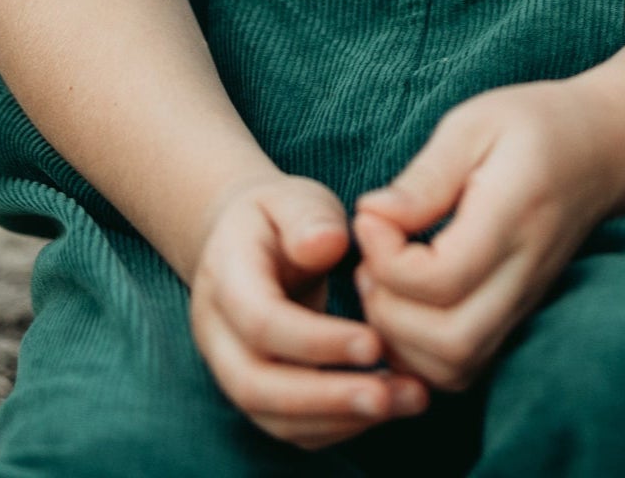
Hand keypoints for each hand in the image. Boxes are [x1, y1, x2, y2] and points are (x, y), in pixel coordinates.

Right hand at [188, 173, 431, 448]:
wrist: (246, 242)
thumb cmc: (280, 217)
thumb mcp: (293, 198)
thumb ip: (308, 218)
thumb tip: (326, 245)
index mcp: (225, 278)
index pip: (261, 323)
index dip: (316, 341)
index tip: (374, 343)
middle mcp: (217, 335)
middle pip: (258, 387)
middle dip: (326, 398)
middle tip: (389, 396)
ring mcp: (231, 370)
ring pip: (274, 417)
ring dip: (340, 418)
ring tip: (407, 400)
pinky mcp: (257, 392)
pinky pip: (291, 425)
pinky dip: (339, 424)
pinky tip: (390, 404)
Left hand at [352, 79, 624, 391]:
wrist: (599, 151)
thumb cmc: (531, 126)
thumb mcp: (474, 124)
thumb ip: (425, 176)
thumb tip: (372, 216)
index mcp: (515, 217)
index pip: (444, 279)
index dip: (388, 258)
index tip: (371, 214)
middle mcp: (524, 274)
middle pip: (451, 343)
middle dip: (389, 310)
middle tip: (371, 256)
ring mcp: (522, 304)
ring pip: (455, 366)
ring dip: (400, 337)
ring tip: (383, 279)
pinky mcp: (513, 318)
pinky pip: (462, 368)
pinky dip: (419, 353)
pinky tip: (402, 303)